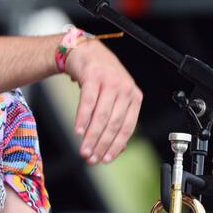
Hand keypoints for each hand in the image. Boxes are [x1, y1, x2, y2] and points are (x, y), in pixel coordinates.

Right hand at [65, 37, 142, 165]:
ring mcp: (110, 81)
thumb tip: (116, 150)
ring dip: (91, 136)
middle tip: (90, 159)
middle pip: (114, 123)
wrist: (87, 52)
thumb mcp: (114, 98)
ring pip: (101, 115)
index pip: (127, 127)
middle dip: (101, 144)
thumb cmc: (101, 79)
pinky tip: (78, 131)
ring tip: (83, 150)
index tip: (105, 160)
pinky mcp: (94, 76)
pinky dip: (82, 118)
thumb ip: (117, 121)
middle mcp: (125, 88)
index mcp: (134, 97)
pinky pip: (87, 102)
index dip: (116, 146)